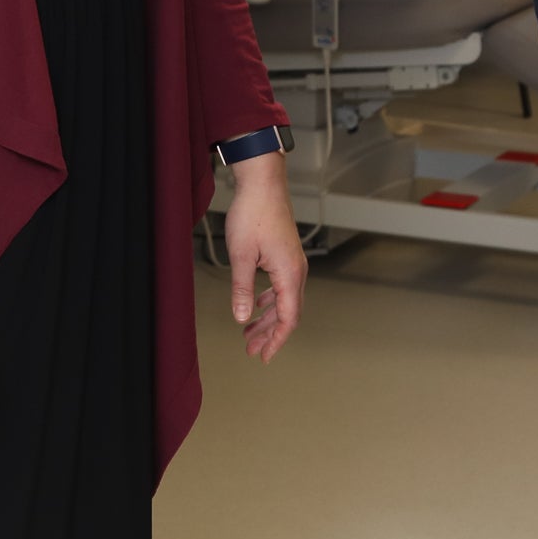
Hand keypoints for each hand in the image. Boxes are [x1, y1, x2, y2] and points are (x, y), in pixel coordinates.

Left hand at [222, 153, 305, 361]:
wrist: (263, 182)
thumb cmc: (254, 213)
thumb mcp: (241, 255)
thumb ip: (242, 289)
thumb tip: (242, 317)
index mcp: (289, 274)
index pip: (288, 318)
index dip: (276, 340)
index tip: (264, 355)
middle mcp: (296, 270)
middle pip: (287, 312)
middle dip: (269, 334)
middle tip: (251, 350)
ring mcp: (292, 262)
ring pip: (283, 300)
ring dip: (267, 318)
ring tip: (250, 333)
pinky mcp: (285, 254)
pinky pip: (280, 286)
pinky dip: (268, 300)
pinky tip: (256, 305)